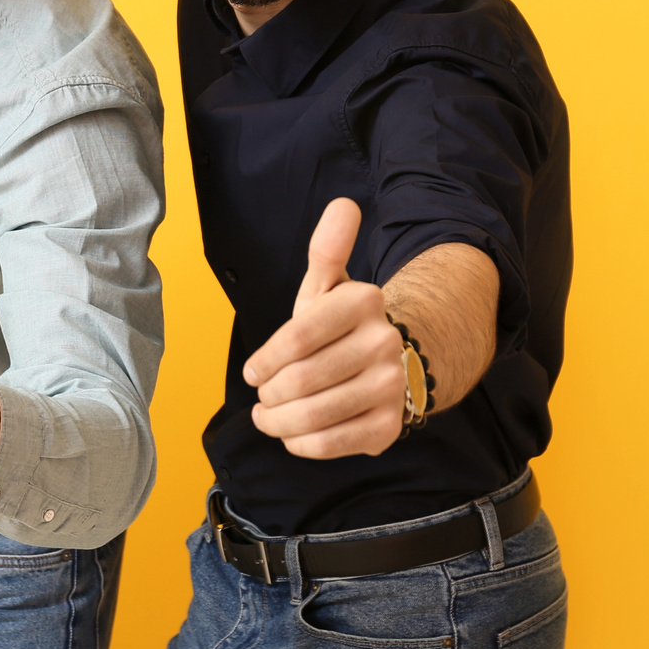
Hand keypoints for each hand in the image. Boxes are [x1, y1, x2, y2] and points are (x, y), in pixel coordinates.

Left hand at [240, 198, 407, 459]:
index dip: (266, 360)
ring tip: (269, 418)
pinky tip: (294, 434)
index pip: (298, 335)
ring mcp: (392, 386)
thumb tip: (343, 204)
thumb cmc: (340, 327)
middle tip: (263, 398)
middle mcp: (384, 343)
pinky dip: (302, 443)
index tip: (253, 372)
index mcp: (363, 302)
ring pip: (314, 413)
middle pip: (302, 379)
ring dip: (278, 422)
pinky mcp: (390, 427)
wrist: (395, 364)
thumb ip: (326, 249)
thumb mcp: (327, 287)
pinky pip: (332, 443)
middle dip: (271, 395)